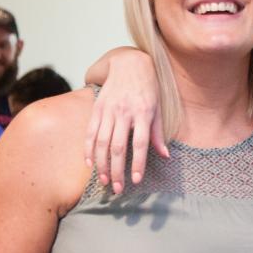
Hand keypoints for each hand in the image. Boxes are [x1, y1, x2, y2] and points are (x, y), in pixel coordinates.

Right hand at [84, 48, 167, 193]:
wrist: (129, 64)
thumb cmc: (148, 88)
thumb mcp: (158, 108)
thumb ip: (158, 133)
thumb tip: (165, 156)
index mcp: (143, 113)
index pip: (140, 144)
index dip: (138, 163)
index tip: (135, 180)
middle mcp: (124, 113)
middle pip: (118, 147)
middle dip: (117, 170)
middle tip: (118, 189)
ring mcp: (108, 110)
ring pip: (101, 142)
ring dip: (102, 164)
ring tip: (104, 181)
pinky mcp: (97, 108)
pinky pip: (90, 132)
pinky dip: (88, 149)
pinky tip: (90, 164)